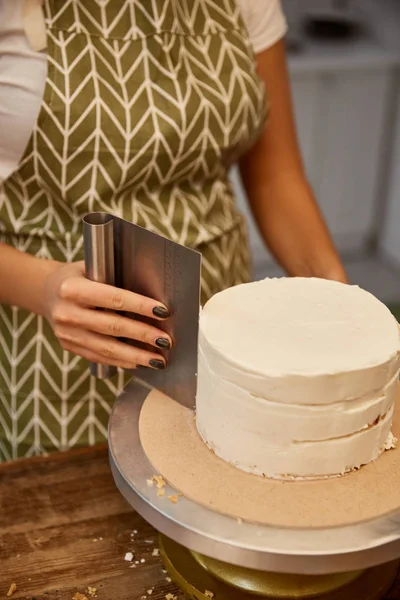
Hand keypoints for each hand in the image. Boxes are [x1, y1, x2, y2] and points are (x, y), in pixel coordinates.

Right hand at [43, 261, 170, 369]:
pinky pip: (98, 357)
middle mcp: (67, 313)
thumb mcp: (91, 268)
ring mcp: (67, 333)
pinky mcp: (69, 346)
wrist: (45, 291)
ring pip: (107, 348)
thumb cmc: (78, 276)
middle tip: (166, 341)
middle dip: (143, 335)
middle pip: (113, 327)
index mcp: (73, 288)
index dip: (140, 306)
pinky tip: (139, 363)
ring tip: (158, 360)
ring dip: (136, 356)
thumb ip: (115, 278)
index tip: (163, 312)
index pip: (114, 298)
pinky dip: (121, 362)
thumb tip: (154, 291)